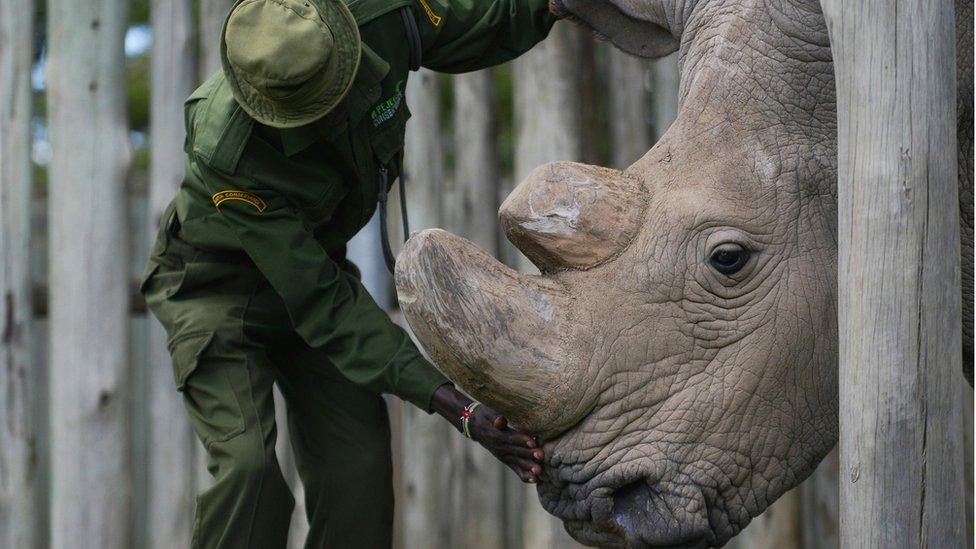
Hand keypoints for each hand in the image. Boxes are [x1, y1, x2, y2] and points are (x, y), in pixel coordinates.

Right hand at [430, 383, 544, 482]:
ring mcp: (502, 455)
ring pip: (516, 462)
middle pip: (516, 451)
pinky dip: (524, 475)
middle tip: (541, 456)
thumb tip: (501, 421)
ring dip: (528, 467)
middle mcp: (499, 447)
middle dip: (529, 454)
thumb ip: (495, 417)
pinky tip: (535, 480)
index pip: (510, 438)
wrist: (474, 426)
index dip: (521, 440)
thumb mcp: (487, 413)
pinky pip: (514, 469)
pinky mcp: (505, 460)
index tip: (532, 442)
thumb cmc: (484, 416)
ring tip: (539, 472)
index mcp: (495, 435)